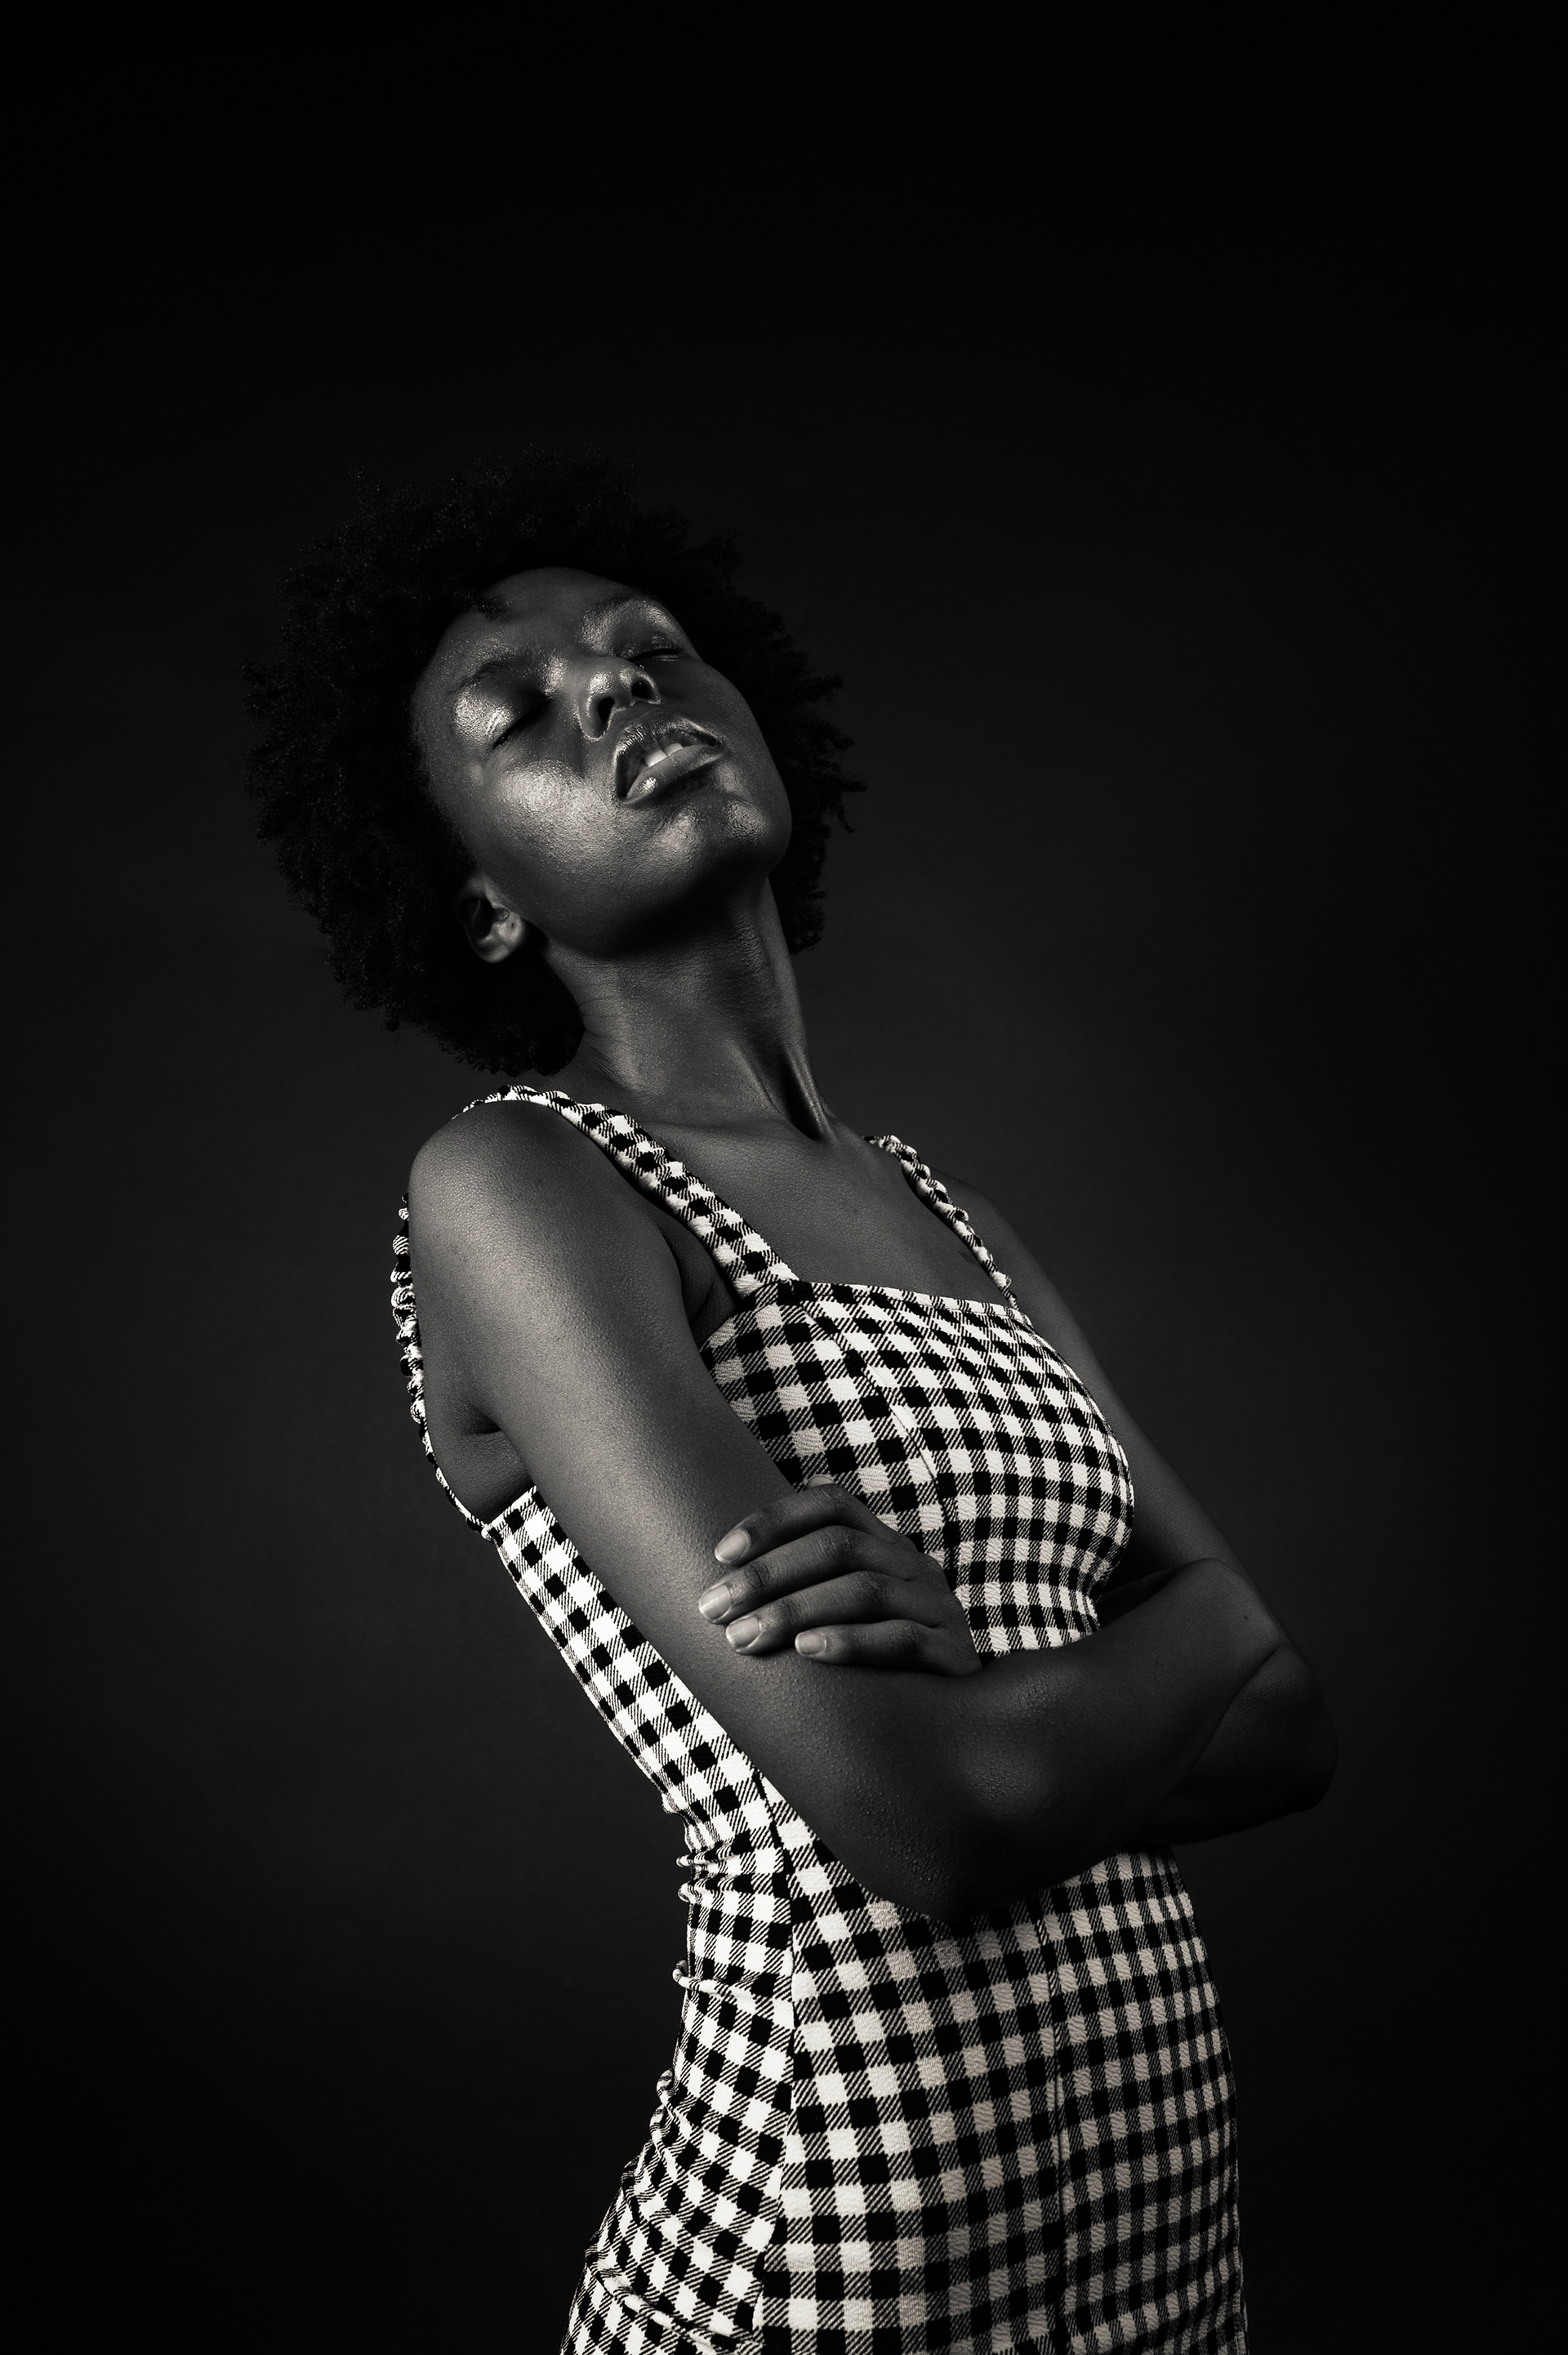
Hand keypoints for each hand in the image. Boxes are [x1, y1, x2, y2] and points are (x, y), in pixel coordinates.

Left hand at [697, 1483, 981, 1675]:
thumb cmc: (877, 1663)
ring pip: (864, 1590)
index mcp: (884, 1545)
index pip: (831, 1506)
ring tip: (743, 1637)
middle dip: (767, 1575)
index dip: (774, 1520)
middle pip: (838, 1547)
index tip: (720, 1554)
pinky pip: (901, 1638)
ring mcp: (936, 1607)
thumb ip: (806, 1586)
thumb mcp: (845, 1611)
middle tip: (713, 1608)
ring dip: (794, 1610)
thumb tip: (722, 1581)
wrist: (958, 1719)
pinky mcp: (952, 1653)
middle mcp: (911, 1566)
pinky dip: (851, 1641)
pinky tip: (807, 1652)